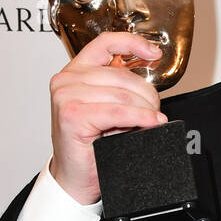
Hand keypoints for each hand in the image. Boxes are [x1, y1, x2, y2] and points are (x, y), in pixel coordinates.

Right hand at [49, 32, 167, 203]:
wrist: (76, 177)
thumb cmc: (91, 146)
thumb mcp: (109, 108)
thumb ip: (121, 88)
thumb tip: (150, 78)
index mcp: (75, 71)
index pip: (105, 43)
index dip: (133, 43)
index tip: (154, 53)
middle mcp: (66, 79)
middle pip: (121, 75)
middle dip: (147, 94)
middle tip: (155, 111)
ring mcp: (66, 96)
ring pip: (122, 94)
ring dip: (145, 109)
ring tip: (151, 121)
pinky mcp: (72, 114)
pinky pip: (117, 112)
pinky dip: (140, 118)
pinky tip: (152, 123)